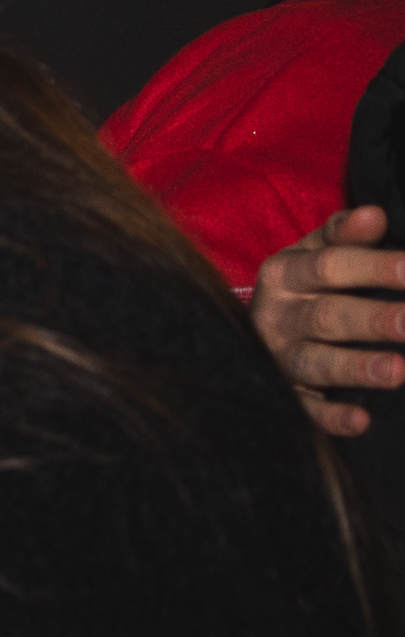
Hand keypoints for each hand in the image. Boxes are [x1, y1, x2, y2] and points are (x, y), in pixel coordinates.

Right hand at [249, 207, 404, 436]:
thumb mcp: (313, 254)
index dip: (374, 267)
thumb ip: (343, 235)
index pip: (329, 266)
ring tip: (399, 370)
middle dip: (374, 320)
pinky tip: (362, 421)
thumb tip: (375, 214)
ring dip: (357, 368)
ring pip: (316, 363)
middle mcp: (276, 317)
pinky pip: (305, 411)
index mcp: (283, 274)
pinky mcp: (283, 395)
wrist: (248, 331)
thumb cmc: (301, 288)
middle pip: (327, 316)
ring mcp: (277, 358)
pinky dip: (331, 418)